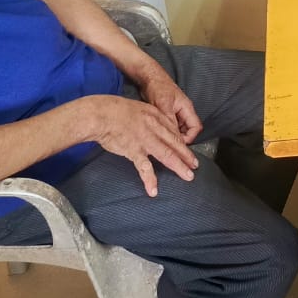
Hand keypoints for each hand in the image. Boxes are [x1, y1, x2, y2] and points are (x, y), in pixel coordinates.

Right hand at [84, 94, 200, 194]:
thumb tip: (153, 126)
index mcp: (155, 116)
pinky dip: (149, 180)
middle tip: (195, 165)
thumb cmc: (115, 109)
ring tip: (188, 176)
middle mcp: (154, 128)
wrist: (101, 114)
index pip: (172, 131)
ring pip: (167, 155)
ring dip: (179, 166)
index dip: (181, 142)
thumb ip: (148, 117)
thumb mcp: (138, 107)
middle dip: (187, 155)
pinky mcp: (134, 150)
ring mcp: (145, 140)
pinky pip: (144, 167)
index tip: (186, 150)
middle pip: (175, 143)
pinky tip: (154, 190)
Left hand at [136, 64, 202, 145]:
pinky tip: (158, 134)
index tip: (178, 144)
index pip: (196, 127)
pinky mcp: (167, 114)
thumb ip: (170, 120)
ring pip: (178, 129)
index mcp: (187, 108)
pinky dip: (166, 131)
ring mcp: (175, 113)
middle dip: (180, 138)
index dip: (189, 137)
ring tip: (162, 140)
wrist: (148, 77)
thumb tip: (174, 136)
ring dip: (172, 135)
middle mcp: (183, 112)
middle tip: (168, 144)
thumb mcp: (164, 104)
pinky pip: (170, 126)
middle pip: (188, 130)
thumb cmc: (158, 87)